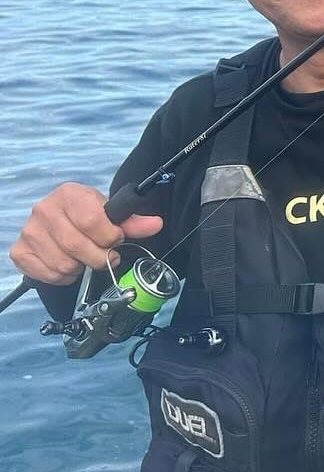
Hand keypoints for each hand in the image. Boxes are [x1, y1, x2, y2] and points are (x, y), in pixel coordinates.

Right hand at [8, 183, 163, 284]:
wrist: (61, 219)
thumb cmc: (88, 215)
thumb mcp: (110, 213)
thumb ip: (132, 221)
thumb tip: (155, 224)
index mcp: (69, 194)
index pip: (92, 221)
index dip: (110, 236)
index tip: (116, 239)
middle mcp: (43, 209)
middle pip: (77, 246)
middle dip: (99, 257)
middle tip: (107, 256)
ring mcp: (28, 231)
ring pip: (63, 264)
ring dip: (81, 268)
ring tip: (86, 259)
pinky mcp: (19, 252)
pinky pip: (47, 274)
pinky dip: (63, 277)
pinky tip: (69, 265)